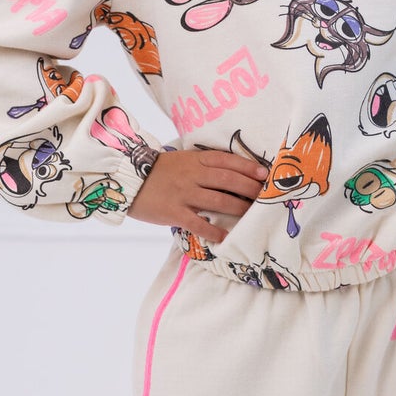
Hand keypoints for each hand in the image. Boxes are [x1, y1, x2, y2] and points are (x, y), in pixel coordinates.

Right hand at [127, 149, 269, 244]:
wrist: (129, 180)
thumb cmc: (160, 171)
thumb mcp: (183, 159)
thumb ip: (205, 164)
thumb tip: (233, 173)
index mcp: (196, 160)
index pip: (227, 161)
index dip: (248, 167)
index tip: (265, 174)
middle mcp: (192, 175)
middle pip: (228, 181)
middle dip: (250, 188)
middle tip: (265, 196)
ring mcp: (184, 194)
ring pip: (218, 201)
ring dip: (238, 208)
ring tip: (251, 214)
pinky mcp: (174, 213)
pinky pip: (198, 223)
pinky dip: (213, 231)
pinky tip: (225, 236)